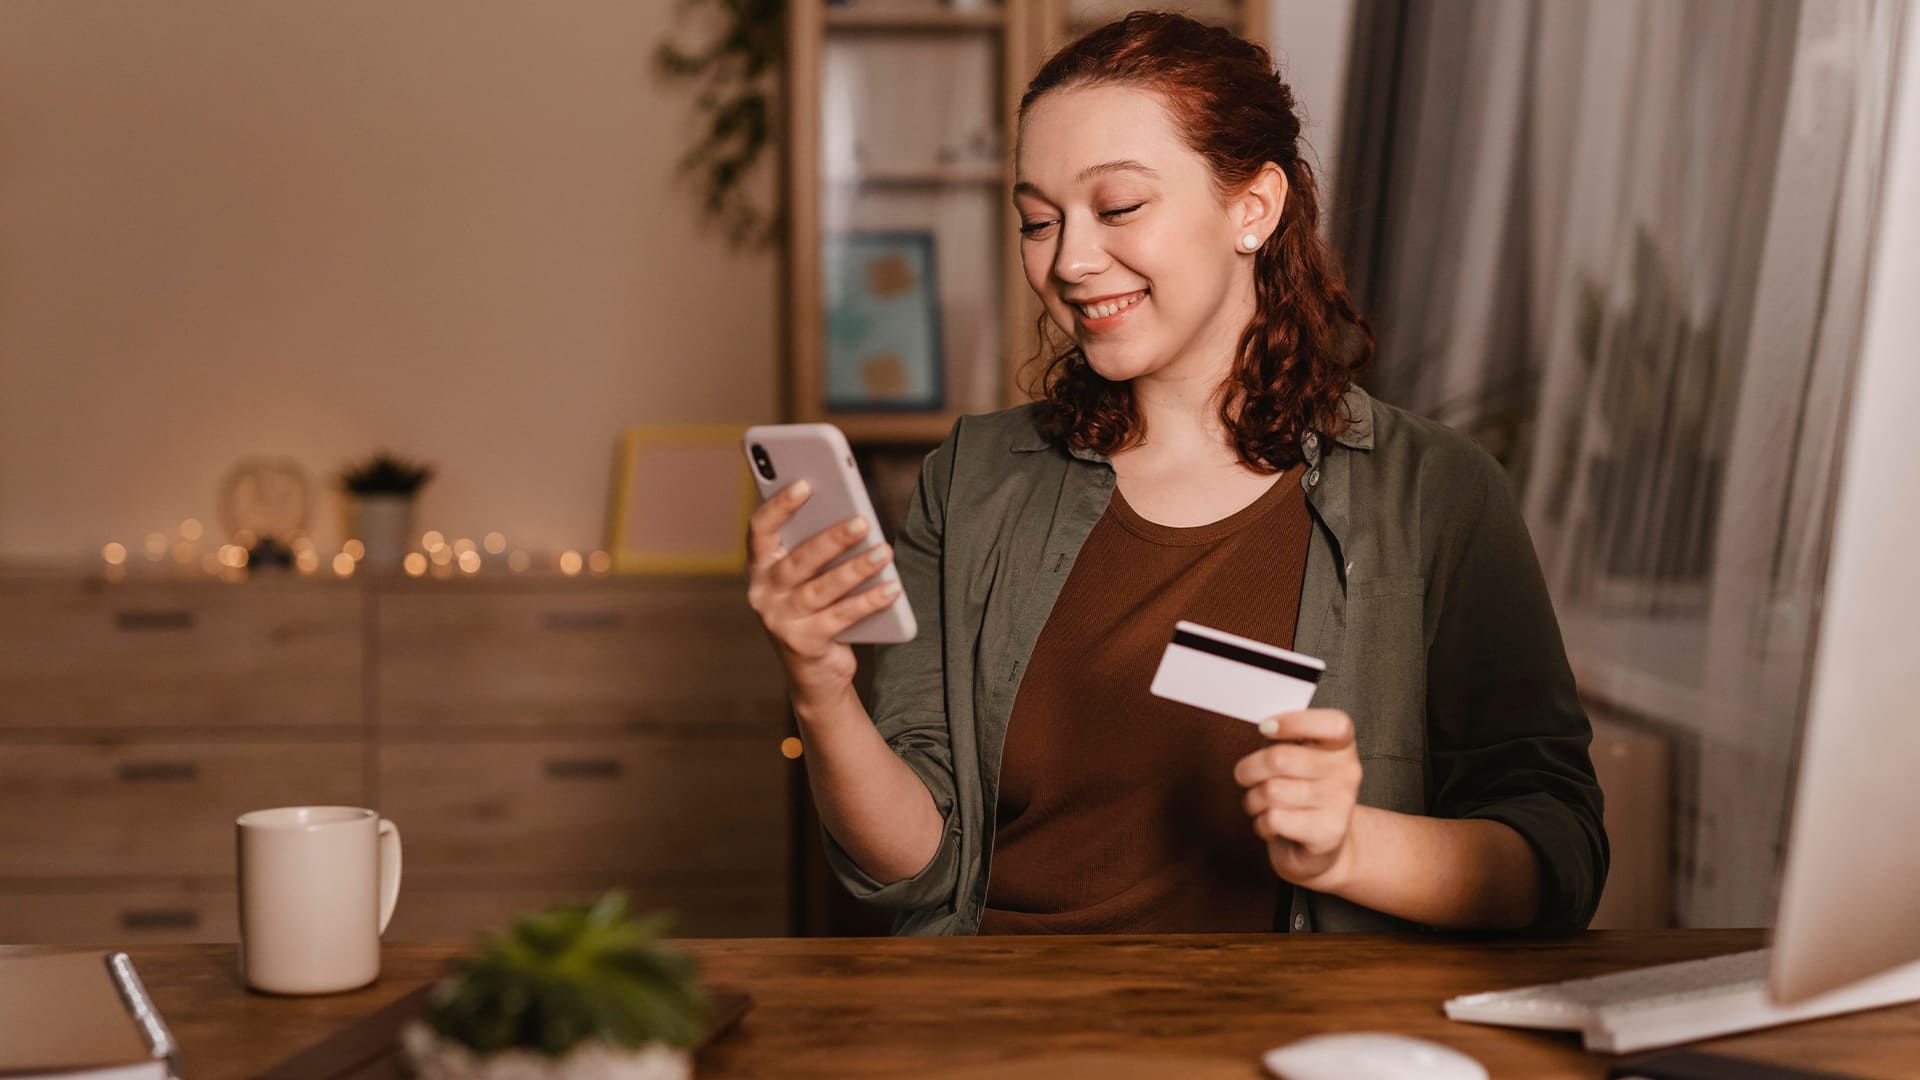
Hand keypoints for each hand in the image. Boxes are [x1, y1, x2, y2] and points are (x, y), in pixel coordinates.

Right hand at [745, 480, 900, 704]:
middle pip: (798, 560)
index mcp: (761, 567)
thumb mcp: (810, 576)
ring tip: (884, 552)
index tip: (805, 483)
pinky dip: (869, 601)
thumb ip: (818, 548)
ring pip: (821, 589)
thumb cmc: (816, 609)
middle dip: (832, 539)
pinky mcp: (803, 644)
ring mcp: (780, 621)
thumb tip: (853, 517)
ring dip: (855, 569)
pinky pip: (841, 617)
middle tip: (862, 522)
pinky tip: (891, 588)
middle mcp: (763, 593)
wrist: (814, 673)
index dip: (780, 505)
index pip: (760, 530)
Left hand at [1232, 708, 1363, 889]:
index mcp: (1342, 746)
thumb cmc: (1301, 793)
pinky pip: (1274, 819)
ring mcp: (1340, 803)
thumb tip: (1266, 726)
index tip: (1266, 727)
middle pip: (1281, 759)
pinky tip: (1273, 825)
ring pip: (1272, 791)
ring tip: (1262, 804)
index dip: (1296, 722)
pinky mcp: (1328, 833)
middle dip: (1250, 769)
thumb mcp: (1297, 758)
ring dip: (1254, 800)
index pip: (1333, 725)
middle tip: (1246, 776)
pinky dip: (1262, 824)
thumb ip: (1286, 739)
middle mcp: (1348, 772)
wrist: (1321, 845)